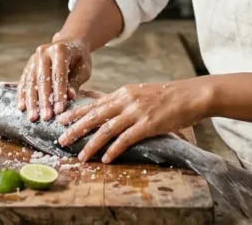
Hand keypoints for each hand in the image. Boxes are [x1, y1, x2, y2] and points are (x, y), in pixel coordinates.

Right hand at [16, 34, 91, 121]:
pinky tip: (22, 107)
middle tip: (46, 118)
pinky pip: (23, 81)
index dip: (59, 93)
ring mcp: (34, 58)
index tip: (59, 110)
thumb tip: (70, 97)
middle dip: (44, 100)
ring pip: (30, 81)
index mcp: (60, 49)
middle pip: (42, 79)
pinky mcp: (28, 65)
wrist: (69, 43)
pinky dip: (22, 95)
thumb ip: (76, 81)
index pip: (58, 75)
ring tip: (32, 117)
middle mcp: (44, 52)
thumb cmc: (79, 58)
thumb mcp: (83, 68)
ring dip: (31, 101)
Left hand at [56, 79, 211, 163]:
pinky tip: (106, 159)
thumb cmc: (167, 96)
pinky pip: (126, 139)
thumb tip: (108, 111)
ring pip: (106, 129)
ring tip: (81, 156)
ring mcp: (136, 112)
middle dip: (76, 129)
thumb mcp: (141, 93)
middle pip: (94, 116)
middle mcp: (126, 100)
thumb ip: (124, 101)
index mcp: (123, 93)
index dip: (76, 112)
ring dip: (91, 144)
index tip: (60, 120)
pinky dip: (114, 150)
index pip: (94, 103)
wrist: (190, 95)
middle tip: (62, 140)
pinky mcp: (148, 124)